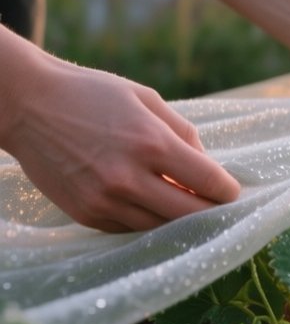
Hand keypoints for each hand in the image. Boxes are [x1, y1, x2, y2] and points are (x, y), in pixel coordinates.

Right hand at [3, 59, 240, 231]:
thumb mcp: (147, 100)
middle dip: (212, 212)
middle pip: (192, 214)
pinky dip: (147, 220)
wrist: (26, 104)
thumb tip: (210, 168)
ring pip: (162, 227)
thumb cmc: (93, 95)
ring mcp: (105, 200)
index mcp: (152, 144)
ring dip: (179, 219)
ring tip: (185, 205)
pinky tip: (150, 204)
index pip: (211, 183)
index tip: (230, 191)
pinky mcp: (87, 214)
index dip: (228, 190)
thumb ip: (184, 134)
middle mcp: (129, 177)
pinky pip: (132, 229)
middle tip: (218, 206)